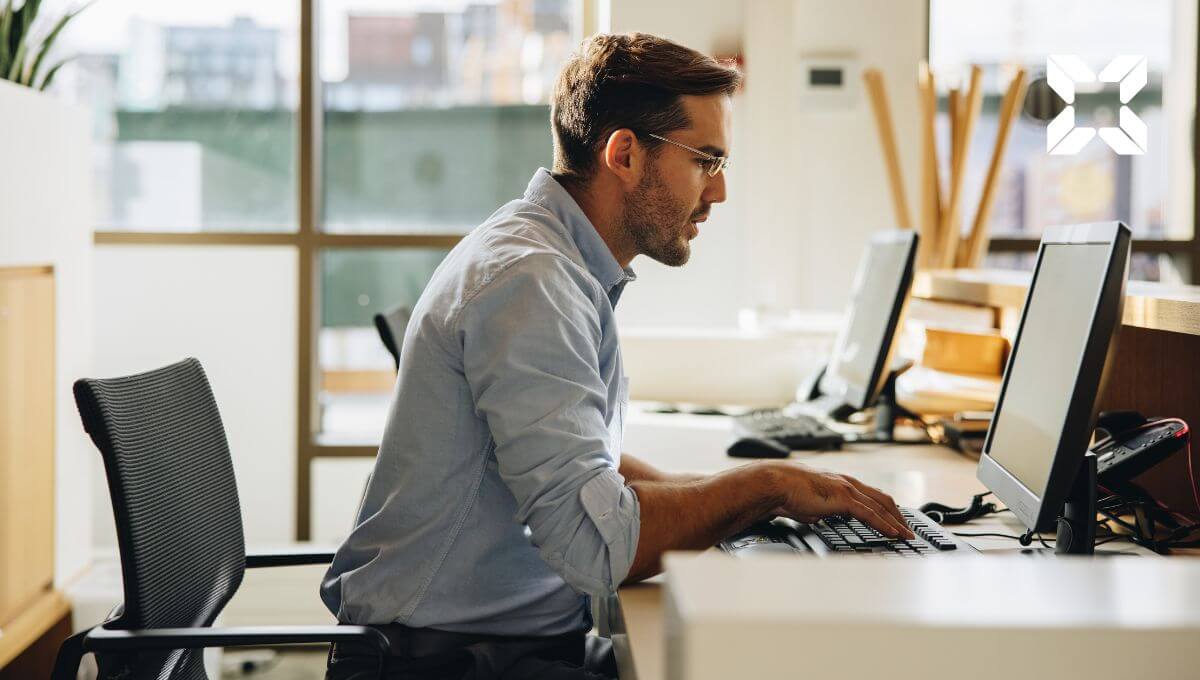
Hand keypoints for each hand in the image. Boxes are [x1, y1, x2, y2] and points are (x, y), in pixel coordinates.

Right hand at [768, 462, 912, 538]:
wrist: (777, 484)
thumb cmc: (788, 493)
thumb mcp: (810, 504)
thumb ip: (820, 510)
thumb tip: (820, 517)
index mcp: (842, 484)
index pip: (872, 496)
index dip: (887, 509)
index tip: (896, 521)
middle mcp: (849, 483)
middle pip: (883, 499)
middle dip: (898, 516)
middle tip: (909, 531)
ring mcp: (848, 489)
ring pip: (881, 506)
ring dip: (897, 522)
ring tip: (907, 536)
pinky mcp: (844, 498)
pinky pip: (870, 514)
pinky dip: (885, 524)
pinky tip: (893, 534)